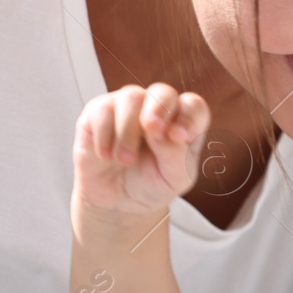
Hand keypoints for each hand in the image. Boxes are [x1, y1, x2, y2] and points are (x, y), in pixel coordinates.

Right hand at [72, 84, 210, 218]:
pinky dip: (105, 136)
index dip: (189, 117)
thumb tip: (162, 132)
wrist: (117, 200)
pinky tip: (106, 155)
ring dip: (128, 131)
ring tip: (125, 160)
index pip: (193, 106)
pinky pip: (103, 110)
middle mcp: (156, 108)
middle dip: (159, 108)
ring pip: (131, 97)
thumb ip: (176, 155)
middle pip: (163, 91)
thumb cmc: (151, 184)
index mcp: (181, 122)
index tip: (180, 136)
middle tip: (152, 129)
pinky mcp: (99, 111)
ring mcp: (127, 106)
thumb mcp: (174, 179)